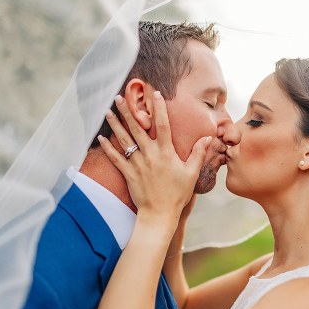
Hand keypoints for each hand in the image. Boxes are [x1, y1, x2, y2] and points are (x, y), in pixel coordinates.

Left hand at [97, 92, 210, 218]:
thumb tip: (208, 138)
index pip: (162, 125)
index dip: (159, 108)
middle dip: (128, 111)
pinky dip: (107, 147)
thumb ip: (198, 153)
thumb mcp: (192, 173)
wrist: (159, 214)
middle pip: (137, 128)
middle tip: (120, 96)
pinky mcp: (128, 173)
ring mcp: (137, 164)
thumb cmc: (178, 194)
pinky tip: (100, 137)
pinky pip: (115, 158)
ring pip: (124, 140)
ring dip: (115, 124)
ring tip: (108, 111)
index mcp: (166, 153)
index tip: (155, 94)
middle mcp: (150, 155)